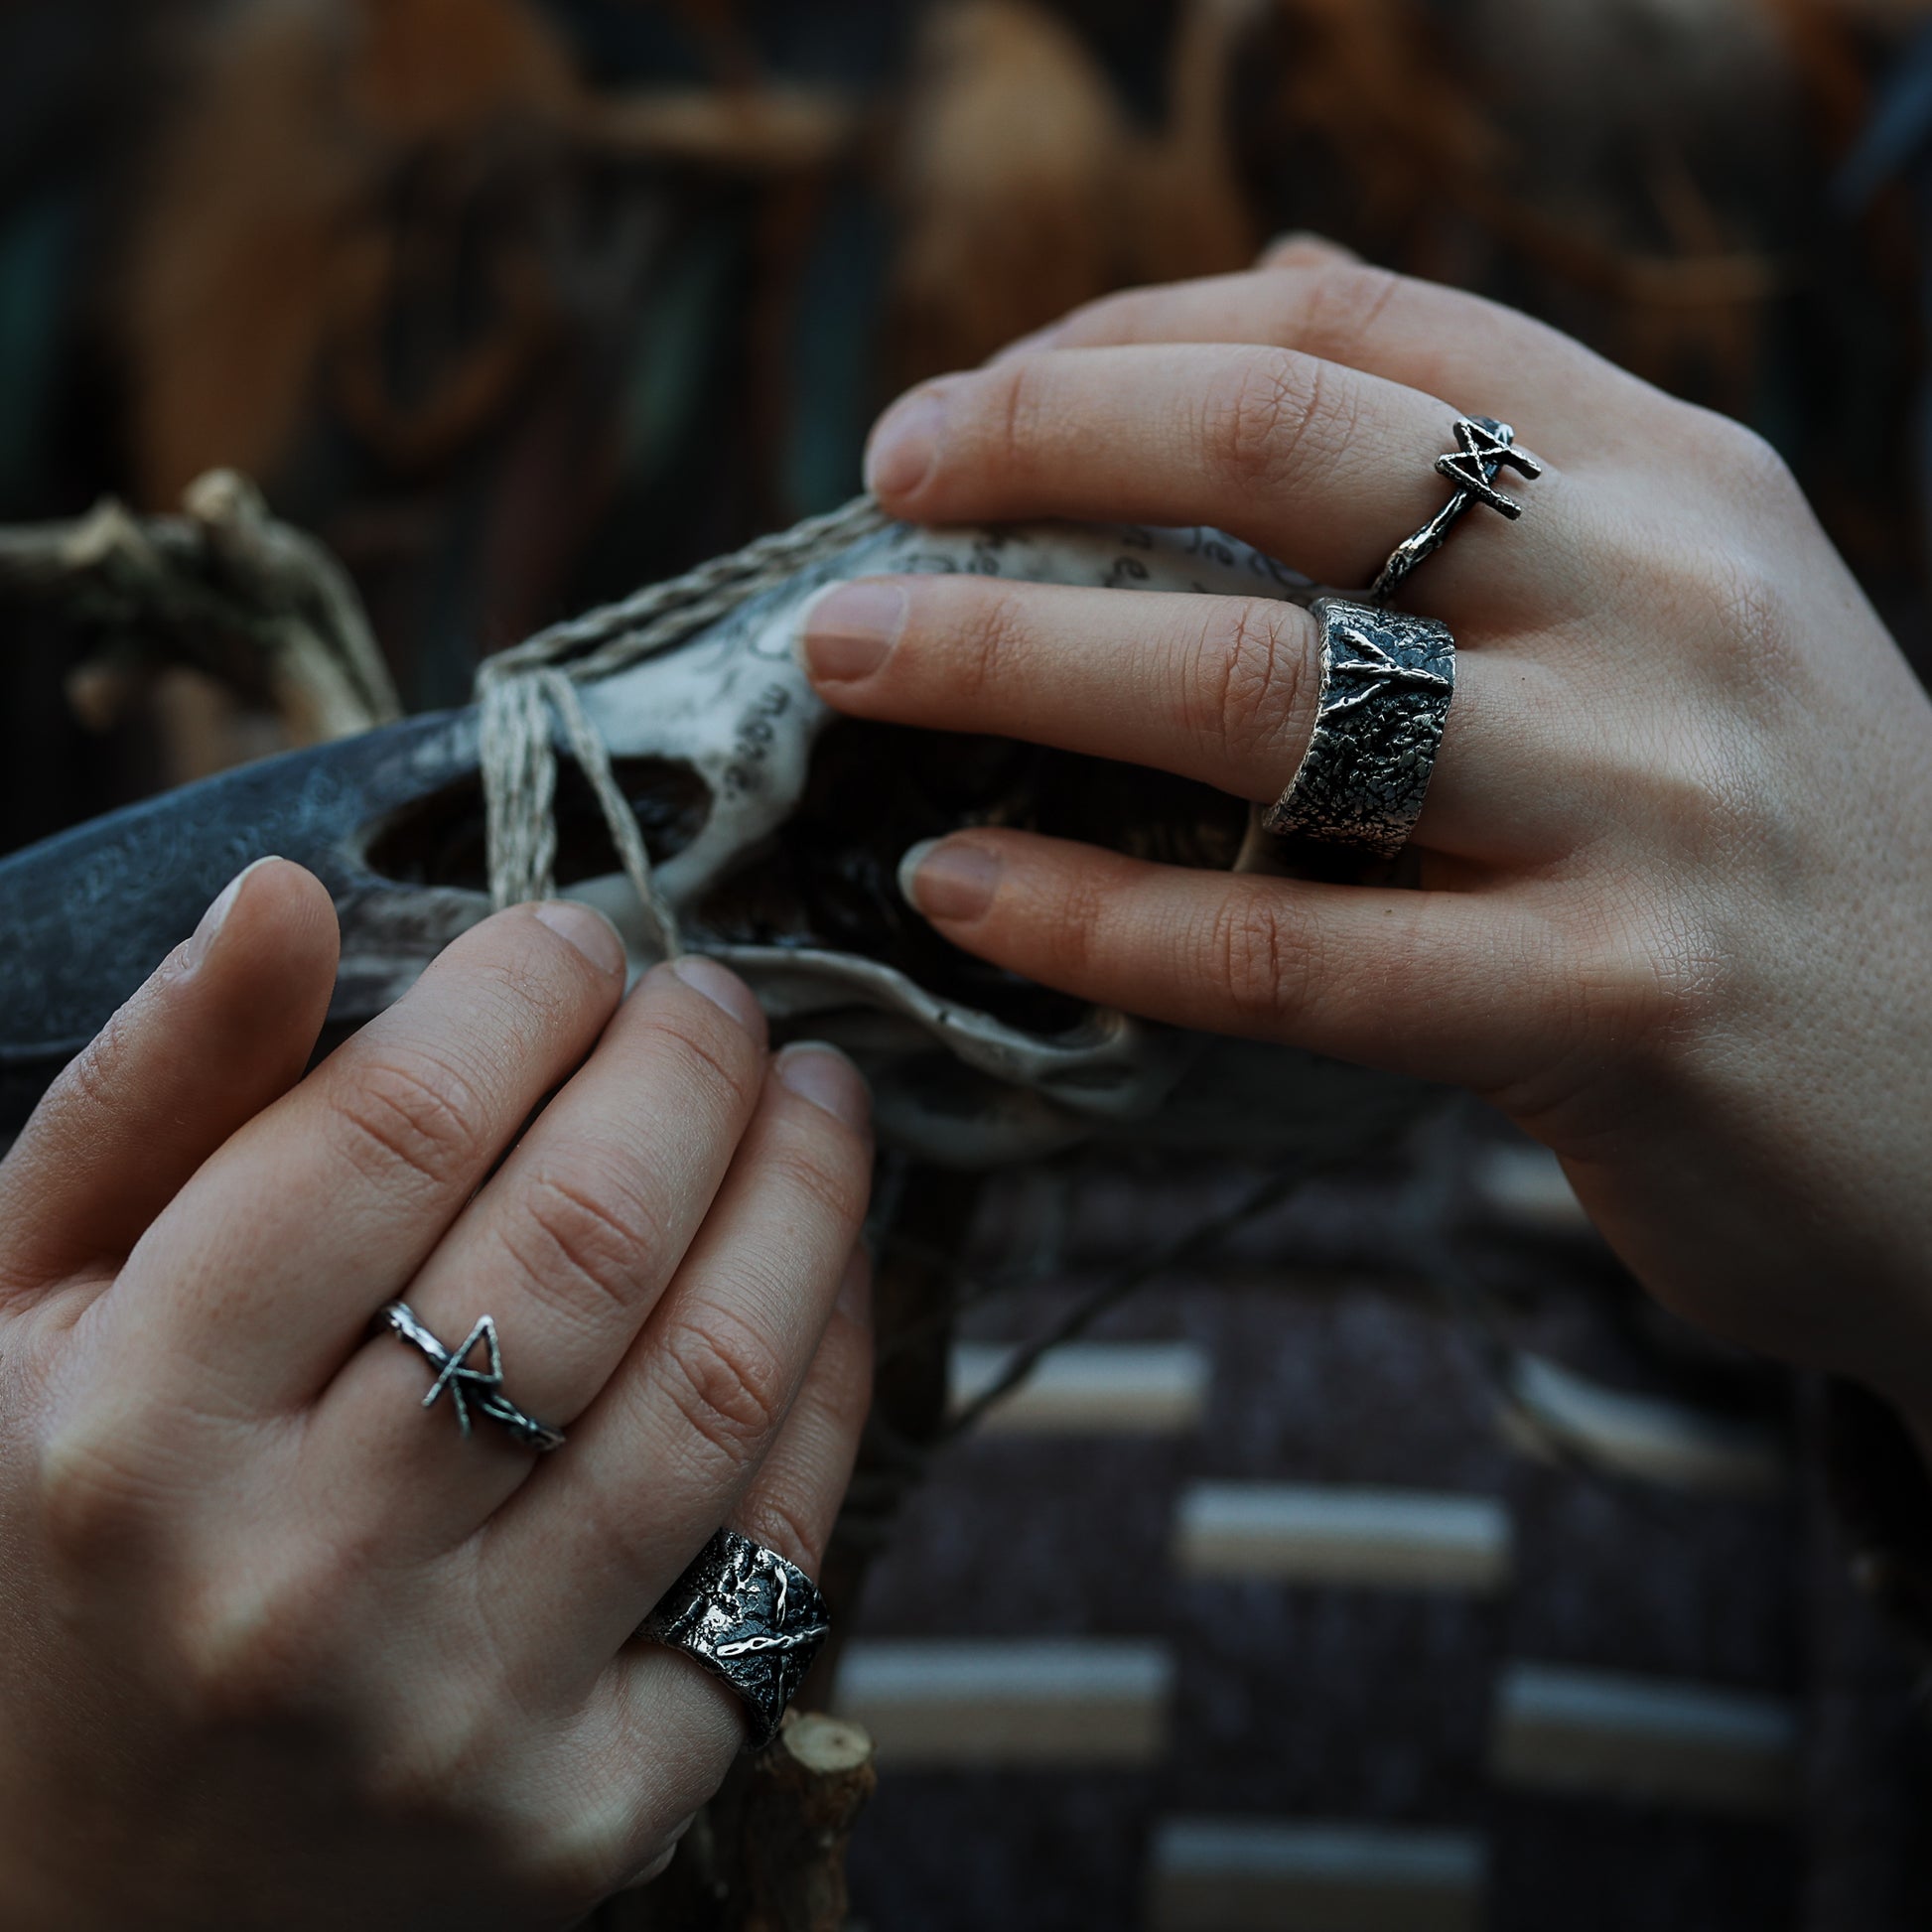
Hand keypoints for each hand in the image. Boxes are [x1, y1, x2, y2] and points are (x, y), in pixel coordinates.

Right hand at [0, 860, 872, 1927]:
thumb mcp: (19, 1315)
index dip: (527, 993)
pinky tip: (827, 1269)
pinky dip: (834, 1372)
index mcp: (134, 1430)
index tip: (576, 941)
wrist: (92, 1900)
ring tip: (814, 1097)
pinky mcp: (596, 1805)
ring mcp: (464, 1712)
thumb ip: (150, 1097)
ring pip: (717, 1378)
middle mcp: (300, 1581)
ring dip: (806, 1192)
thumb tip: (282, 896)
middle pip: (585, 1237)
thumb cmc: (53, 1559)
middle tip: (715, 1003)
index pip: (391, 1129)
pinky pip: (777, 1543)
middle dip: (692, 1067)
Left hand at [802, 242, 1931, 1430]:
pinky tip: (962, 889)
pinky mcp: (1609, 1003)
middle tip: (870, 502)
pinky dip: (1092, 914)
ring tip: (851, 664)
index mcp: (1672, 475)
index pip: (1345, 329)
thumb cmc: (1785, 863)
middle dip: (1028, 450)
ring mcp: (1646, 797)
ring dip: (1006, 656)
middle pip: (1277, 448)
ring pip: (1253, 682)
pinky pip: (1282, 943)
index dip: (1114, 345)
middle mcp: (1665, 594)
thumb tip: (1278, 288)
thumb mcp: (1690, 611)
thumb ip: (1500, 462)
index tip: (963, 415)